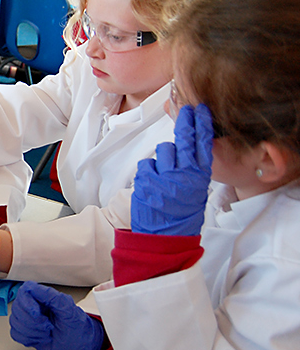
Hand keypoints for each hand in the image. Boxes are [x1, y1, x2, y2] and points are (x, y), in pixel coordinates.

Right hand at [9, 281, 104, 349]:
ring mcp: (28, 319)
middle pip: (17, 308)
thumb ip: (51, 296)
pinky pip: (15, 334)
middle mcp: (33, 306)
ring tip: (47, 332)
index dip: (27, 303)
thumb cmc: (76, 327)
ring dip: (33, 332)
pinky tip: (40, 338)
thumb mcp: (68, 309)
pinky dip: (29, 339)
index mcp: (43, 297)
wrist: (80, 346)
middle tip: (48, 326)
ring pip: (15, 322)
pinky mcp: (25, 332)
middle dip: (32, 322)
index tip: (37, 314)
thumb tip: (32, 287)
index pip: (24, 291)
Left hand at [131, 104, 213, 235]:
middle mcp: (184, 175)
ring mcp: (164, 177)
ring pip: (163, 151)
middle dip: (185, 122)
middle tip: (185, 110)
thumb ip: (193, 173)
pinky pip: (146, 165)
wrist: (164, 239)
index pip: (203, 145)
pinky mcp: (146, 181)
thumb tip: (187, 155)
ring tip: (164, 177)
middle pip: (183, 140)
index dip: (202, 125)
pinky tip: (151, 185)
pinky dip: (148, 172)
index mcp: (200, 178)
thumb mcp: (196, 195)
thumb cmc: (181, 219)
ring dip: (162, 159)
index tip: (201, 110)